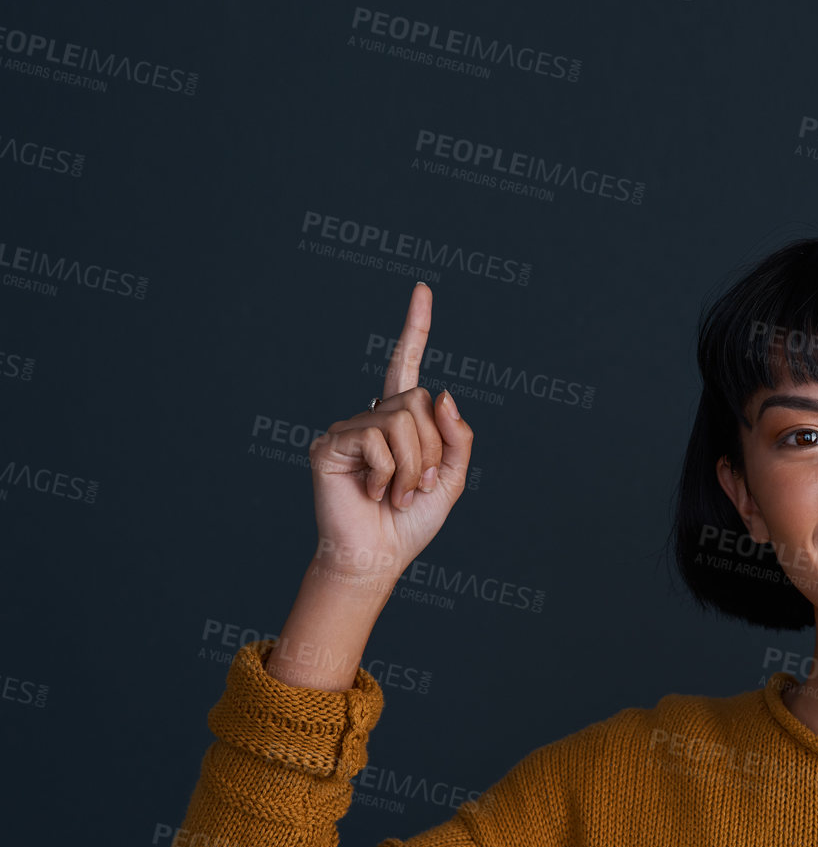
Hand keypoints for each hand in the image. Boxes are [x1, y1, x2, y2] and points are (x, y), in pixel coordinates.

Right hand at [305, 282, 472, 591]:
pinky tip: (372, 492)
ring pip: (401, 421)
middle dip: (431, 450)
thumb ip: (457, 437)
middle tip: (417, 486)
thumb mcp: (452, 479)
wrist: (377, 556)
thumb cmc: (411, 521)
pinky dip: (387, 473)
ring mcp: (349, 428)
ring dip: (413, 467)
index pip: (406, 366)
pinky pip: (376, 441)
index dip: (415, 328)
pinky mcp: (330, 444)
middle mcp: (372, 416)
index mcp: (401, 421)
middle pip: (418, 402)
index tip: (423, 289)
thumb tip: (443, 393)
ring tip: (396, 494)